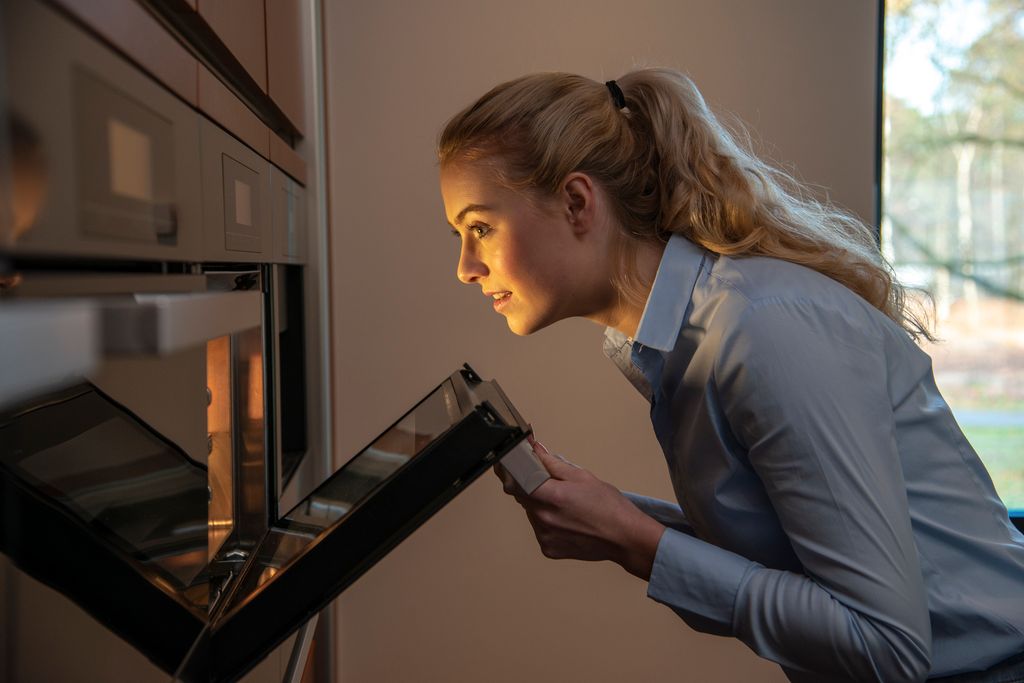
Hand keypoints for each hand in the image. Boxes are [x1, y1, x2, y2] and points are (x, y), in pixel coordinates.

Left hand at [494, 436, 664, 580]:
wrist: (625, 538)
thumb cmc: (609, 507)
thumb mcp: (582, 476)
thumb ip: (553, 464)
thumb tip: (536, 449)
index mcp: (552, 496)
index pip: (516, 480)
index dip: (510, 469)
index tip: (508, 463)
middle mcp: (543, 518)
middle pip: (522, 496)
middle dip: (529, 485)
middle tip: (550, 483)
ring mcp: (544, 536)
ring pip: (531, 512)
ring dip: (539, 504)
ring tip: (565, 505)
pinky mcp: (548, 549)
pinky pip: (539, 529)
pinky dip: (547, 521)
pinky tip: (567, 520)